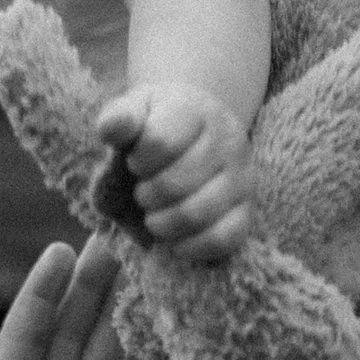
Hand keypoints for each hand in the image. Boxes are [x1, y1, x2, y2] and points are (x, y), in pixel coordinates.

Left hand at [93, 83, 255, 261]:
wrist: (195, 135)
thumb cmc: (157, 127)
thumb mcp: (135, 111)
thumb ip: (119, 118)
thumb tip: (113, 128)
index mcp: (197, 112)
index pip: (159, 143)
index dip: (137, 162)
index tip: (137, 162)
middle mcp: (229, 141)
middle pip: (174, 184)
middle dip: (146, 196)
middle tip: (143, 193)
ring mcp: (243, 178)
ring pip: (196, 214)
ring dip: (162, 224)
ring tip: (154, 216)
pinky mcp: (247, 212)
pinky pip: (223, 239)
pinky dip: (191, 247)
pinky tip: (174, 241)